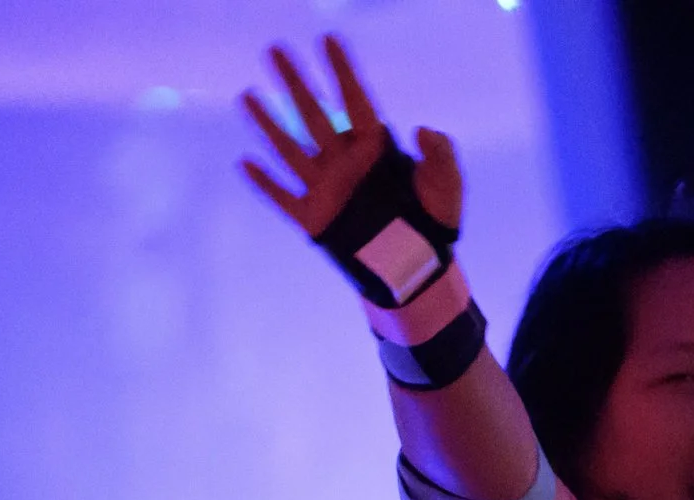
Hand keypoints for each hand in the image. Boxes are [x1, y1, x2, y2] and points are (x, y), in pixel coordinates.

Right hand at [238, 35, 461, 242]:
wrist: (418, 266)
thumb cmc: (436, 221)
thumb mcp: (447, 186)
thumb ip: (441, 155)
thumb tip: (423, 129)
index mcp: (374, 149)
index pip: (355, 101)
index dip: (343, 71)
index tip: (329, 39)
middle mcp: (345, 162)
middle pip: (314, 114)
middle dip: (296, 82)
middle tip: (276, 49)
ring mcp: (326, 188)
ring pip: (291, 149)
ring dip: (269, 124)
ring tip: (247, 95)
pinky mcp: (315, 218)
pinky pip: (283, 197)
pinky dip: (264, 183)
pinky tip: (245, 163)